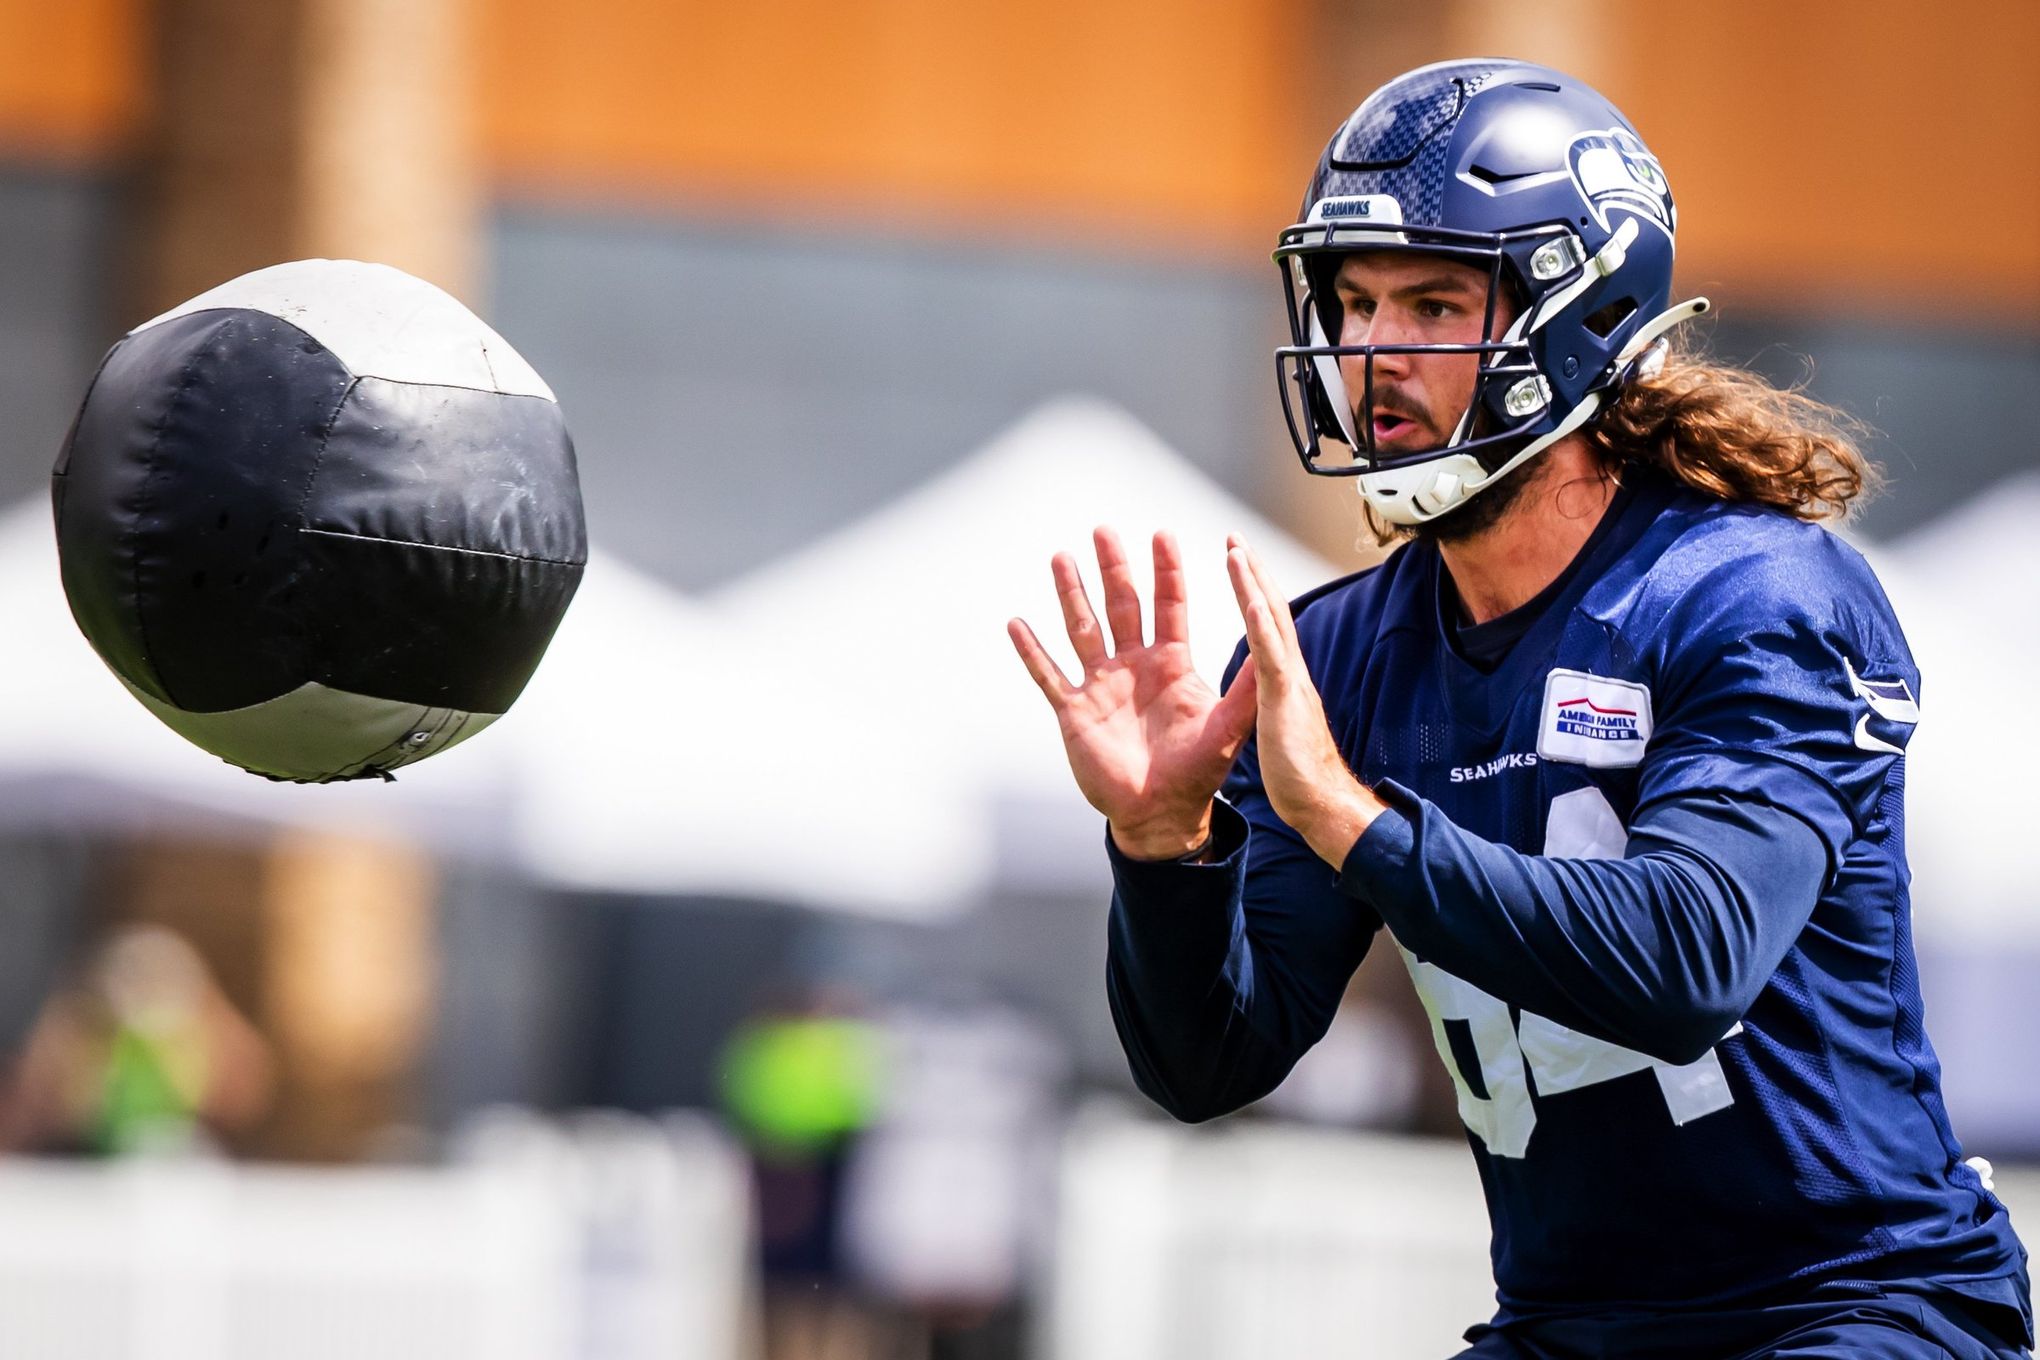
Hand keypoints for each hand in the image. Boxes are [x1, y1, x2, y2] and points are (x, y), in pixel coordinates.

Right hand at [1008, 528, 1257, 858]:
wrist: (1161, 816)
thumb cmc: (1197, 774)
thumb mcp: (1228, 726)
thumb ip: (1246, 686)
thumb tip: (1271, 644)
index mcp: (1171, 665)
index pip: (1169, 606)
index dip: (1166, 572)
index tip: (1162, 535)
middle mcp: (1134, 666)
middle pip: (1122, 606)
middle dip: (1114, 569)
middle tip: (1104, 530)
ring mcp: (1101, 686)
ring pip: (1082, 629)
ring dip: (1071, 595)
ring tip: (1061, 558)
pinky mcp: (1075, 712)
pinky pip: (1049, 676)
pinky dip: (1033, 652)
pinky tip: (1017, 624)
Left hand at [1224, 536, 1384, 865]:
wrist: (1321, 803)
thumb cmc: (1300, 773)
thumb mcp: (1281, 725)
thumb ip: (1278, 700)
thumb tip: (1272, 689)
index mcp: (1284, 678)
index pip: (1267, 623)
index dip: (1253, 589)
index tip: (1239, 561)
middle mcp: (1289, 671)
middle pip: (1270, 610)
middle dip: (1252, 572)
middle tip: (1235, 539)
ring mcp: (1288, 682)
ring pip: (1270, 622)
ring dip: (1252, 584)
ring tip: (1236, 551)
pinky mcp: (1284, 699)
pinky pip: (1270, 655)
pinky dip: (1260, 624)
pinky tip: (1247, 599)